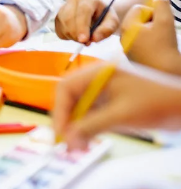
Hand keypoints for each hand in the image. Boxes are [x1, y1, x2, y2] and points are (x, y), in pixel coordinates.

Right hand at [52, 62, 180, 150]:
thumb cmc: (158, 102)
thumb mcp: (121, 114)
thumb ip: (92, 125)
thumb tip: (69, 138)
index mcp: (98, 73)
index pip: (66, 88)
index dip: (59, 110)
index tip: (61, 131)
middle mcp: (97, 80)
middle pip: (69, 98)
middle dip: (66, 120)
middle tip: (66, 142)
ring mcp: (104, 92)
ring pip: (79, 108)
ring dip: (75, 126)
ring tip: (77, 146)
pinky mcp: (110, 104)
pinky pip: (90, 115)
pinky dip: (86, 128)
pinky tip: (86, 140)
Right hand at [55, 0, 118, 43]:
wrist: (97, 14)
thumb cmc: (105, 17)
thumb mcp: (112, 22)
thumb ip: (106, 30)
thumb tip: (94, 39)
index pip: (82, 11)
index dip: (82, 26)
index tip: (84, 40)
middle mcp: (72, 0)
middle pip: (69, 19)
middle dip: (77, 34)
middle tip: (87, 43)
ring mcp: (63, 8)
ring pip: (63, 25)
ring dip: (73, 36)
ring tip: (84, 38)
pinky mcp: (57, 17)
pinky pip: (59, 30)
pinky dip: (67, 37)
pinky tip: (76, 35)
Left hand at [122, 0, 180, 74]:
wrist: (165, 72)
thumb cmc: (165, 46)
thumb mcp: (165, 21)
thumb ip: (161, 5)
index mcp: (126, 27)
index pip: (138, 9)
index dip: (153, 13)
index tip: (159, 25)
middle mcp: (123, 36)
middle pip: (139, 19)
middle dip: (152, 22)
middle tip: (160, 34)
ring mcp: (127, 46)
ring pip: (141, 30)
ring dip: (152, 32)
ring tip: (159, 42)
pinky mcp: (133, 55)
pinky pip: (142, 41)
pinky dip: (151, 42)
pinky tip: (157, 49)